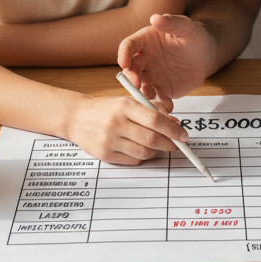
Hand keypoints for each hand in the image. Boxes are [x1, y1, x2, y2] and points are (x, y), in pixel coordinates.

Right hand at [67, 94, 189, 166]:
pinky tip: (145, 150)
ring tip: (161, 146)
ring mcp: (109, 141)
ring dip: (158, 152)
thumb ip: (152, 109)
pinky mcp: (105, 155)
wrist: (76, 118)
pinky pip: (133, 160)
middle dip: (170, 144)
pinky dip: (144, 157)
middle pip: (151, 139)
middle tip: (177, 144)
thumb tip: (174, 123)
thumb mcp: (127, 101)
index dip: (173, 129)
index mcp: (124, 106)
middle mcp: (116, 123)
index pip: (154, 119)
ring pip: (144, 152)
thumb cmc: (106, 108)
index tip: (184, 135)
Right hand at [117, 13, 216, 106]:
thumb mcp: (186, 27)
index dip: (124, 54)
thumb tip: (155, 17)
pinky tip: (167, 105)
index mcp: (145, 41)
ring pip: (141, 85)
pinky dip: (160, 103)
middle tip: (136, 83)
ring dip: (142, 92)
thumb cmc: (195, 36)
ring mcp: (151, 75)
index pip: (128, 46)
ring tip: (150, 95)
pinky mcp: (162, 88)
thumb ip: (171, 23)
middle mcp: (144, 59)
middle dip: (131, 77)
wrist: (206, 55)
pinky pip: (157, 97)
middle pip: (131, 68)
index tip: (124, 63)